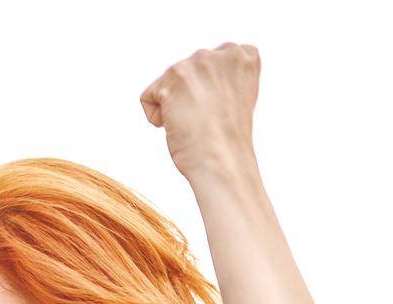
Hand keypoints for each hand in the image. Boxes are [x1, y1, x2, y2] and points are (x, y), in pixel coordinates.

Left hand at [139, 42, 260, 181]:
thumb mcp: (234, 97)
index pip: (210, 64)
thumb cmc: (227, 141)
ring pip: (166, 84)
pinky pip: (148, 98)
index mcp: (244, 56)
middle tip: (207, 120)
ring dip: (173, 107)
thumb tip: (192, 80)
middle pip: (184, 73)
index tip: (220, 111)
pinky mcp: (174, 77)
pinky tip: (176, 126)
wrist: (223, 162)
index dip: (208, 93)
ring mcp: (198, 62)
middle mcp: (223, 52)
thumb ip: (219, 78)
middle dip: (189, 98)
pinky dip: (156, 117)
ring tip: (194, 123)